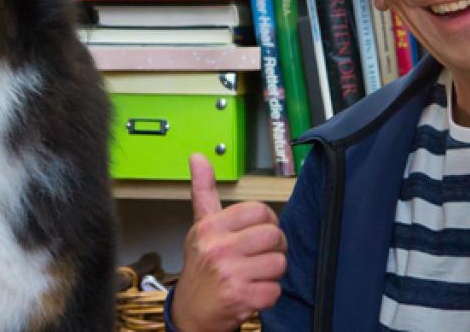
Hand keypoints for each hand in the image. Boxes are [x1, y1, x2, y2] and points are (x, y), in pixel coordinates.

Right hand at [170, 154, 287, 331]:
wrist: (191, 313)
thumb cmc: (201, 268)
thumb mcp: (200, 227)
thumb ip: (204, 191)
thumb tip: (198, 156)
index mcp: (211, 227)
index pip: (259, 211)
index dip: (268, 222)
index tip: (260, 233)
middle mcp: (218, 247)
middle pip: (274, 236)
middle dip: (275, 249)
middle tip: (262, 257)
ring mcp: (229, 273)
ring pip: (279, 264)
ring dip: (272, 274)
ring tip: (255, 276)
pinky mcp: (241, 298)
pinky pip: (275, 290)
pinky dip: (269, 295)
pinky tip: (253, 293)